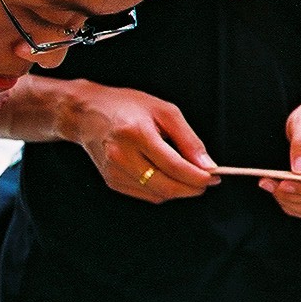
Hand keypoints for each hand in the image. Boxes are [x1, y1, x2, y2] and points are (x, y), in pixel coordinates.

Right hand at [65, 83, 217, 202]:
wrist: (86, 113)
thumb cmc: (127, 106)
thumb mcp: (165, 112)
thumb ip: (189, 140)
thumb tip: (208, 165)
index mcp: (136, 134)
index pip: (174, 166)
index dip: (198, 176)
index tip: (214, 177)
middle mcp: (121, 156)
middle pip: (166, 187)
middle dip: (192, 188)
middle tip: (207, 181)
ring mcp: (114, 171)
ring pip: (157, 194)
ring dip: (179, 191)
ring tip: (189, 176)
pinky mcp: (111, 181)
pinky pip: (145, 194)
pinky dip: (163, 190)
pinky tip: (168, 176)